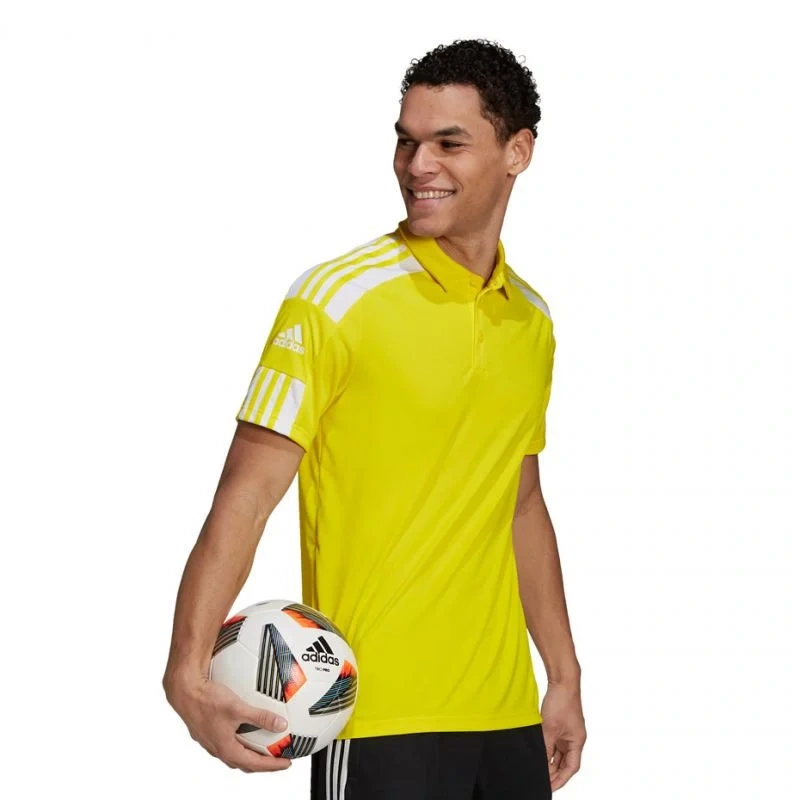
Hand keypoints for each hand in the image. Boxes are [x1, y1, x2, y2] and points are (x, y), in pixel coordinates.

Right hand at [165, 675, 292, 772]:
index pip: (255, 764)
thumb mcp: (238, 708)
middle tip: (277, 759)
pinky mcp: (207, 731)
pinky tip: (243, 730)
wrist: (184, 691)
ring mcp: (211, 741)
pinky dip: (240, 742)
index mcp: (226, 749)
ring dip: (250, 754)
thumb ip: (261, 717)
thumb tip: (281, 724)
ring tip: (263, 747)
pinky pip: (227, 742)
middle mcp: (217, 749)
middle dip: (263, 764)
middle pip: (245, 763)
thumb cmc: (207, 700)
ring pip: (234, 754)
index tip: (287, 762)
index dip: (273, 765)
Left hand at [540, 679, 585, 790]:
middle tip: (541, 780)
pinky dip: (548, 749)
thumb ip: (545, 747)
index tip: (550, 787)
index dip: (561, 779)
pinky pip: (555, 743)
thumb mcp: (549, 728)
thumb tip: (540, 763)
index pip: (571, 768)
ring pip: (559, 753)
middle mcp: (574, 739)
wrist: (562, 681)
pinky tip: (538, 753)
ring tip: (537, 769)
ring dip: (550, 761)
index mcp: (577, 742)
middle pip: (565, 762)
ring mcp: (568, 732)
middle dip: (554, 772)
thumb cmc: (561, 702)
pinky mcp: (561, 726)